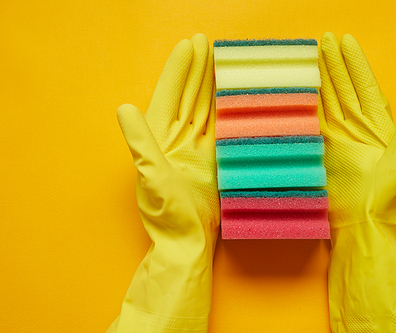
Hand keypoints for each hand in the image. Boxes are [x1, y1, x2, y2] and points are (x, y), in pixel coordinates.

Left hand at [108, 33, 218, 332]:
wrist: (188, 240)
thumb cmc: (166, 214)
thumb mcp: (151, 177)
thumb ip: (140, 143)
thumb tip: (124, 108)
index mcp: (159, 139)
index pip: (170, 96)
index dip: (178, 71)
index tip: (189, 46)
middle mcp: (178, 139)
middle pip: (189, 96)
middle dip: (196, 69)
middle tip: (204, 42)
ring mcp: (197, 148)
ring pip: (205, 107)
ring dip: (210, 83)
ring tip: (218, 59)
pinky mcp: (213, 158)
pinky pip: (219, 127)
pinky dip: (225, 109)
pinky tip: (231, 94)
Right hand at [318, 32, 395, 331]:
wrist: (363, 229)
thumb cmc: (386, 200)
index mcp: (377, 129)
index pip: (364, 87)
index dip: (355, 64)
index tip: (345, 42)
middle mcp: (355, 131)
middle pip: (342, 90)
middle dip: (333, 64)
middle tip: (323, 40)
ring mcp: (336, 141)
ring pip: (326, 102)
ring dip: (320, 79)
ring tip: (312, 56)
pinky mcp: (321, 154)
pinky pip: (312, 124)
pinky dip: (306, 107)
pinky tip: (300, 92)